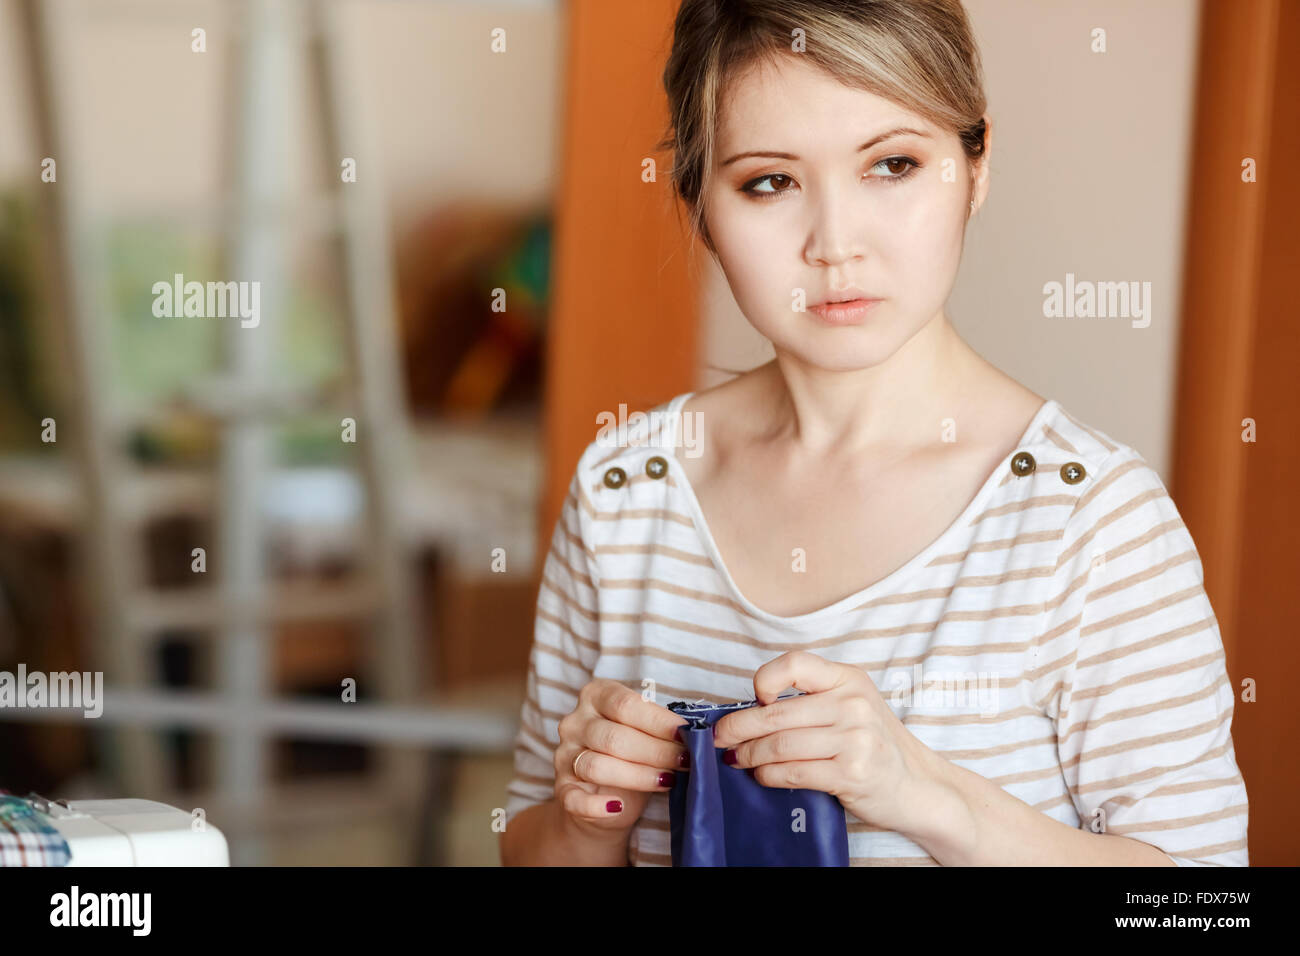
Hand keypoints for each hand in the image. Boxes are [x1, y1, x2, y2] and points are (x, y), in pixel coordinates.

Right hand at [554, 678, 688, 837]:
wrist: (606, 793)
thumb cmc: (632, 753)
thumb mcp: (645, 732)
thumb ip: (662, 730)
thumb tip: (698, 735)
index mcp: (595, 695)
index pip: (626, 704)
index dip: (658, 721)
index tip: (686, 734)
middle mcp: (575, 722)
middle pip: (614, 736)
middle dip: (656, 751)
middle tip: (686, 762)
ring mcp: (564, 755)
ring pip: (597, 765)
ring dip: (638, 776)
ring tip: (668, 781)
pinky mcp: (561, 789)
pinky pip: (574, 799)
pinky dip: (596, 805)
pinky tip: (618, 807)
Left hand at [711, 650, 941, 833]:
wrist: (916, 785)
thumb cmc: (873, 744)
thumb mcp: (850, 706)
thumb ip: (810, 700)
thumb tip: (747, 710)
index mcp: (848, 679)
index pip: (794, 663)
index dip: (765, 679)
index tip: (754, 699)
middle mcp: (852, 704)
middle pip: (776, 712)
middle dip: (738, 728)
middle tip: (720, 738)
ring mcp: (854, 739)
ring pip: (779, 745)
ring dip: (748, 755)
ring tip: (736, 760)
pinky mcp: (851, 773)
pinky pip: (792, 772)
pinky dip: (768, 775)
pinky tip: (761, 776)